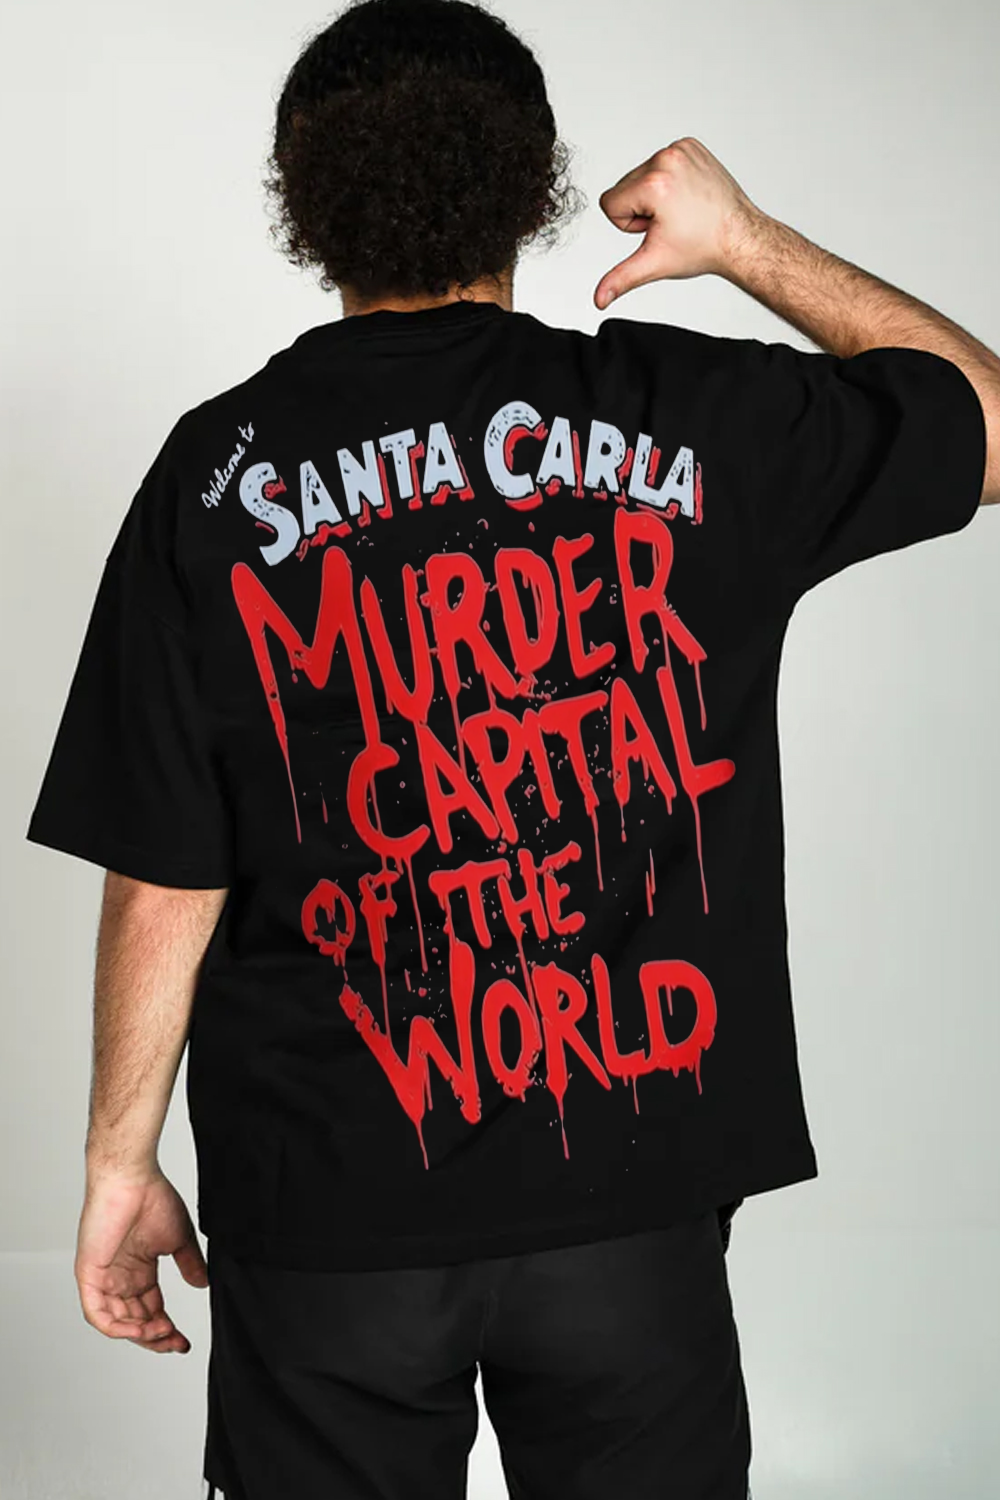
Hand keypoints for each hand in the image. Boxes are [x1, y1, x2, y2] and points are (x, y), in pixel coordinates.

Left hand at [75, 1164, 207, 1352]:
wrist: (132, 1178)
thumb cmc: (152, 1198)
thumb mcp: (179, 1239)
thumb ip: (189, 1264)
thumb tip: (202, 1285)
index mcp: (139, 1270)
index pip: (150, 1310)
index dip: (166, 1329)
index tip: (184, 1341)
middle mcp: (120, 1278)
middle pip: (135, 1321)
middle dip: (156, 1337)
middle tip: (175, 1343)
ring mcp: (103, 1278)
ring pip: (117, 1322)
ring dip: (140, 1334)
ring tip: (162, 1333)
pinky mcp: (89, 1275)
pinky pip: (97, 1313)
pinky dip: (117, 1327)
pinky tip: (138, 1329)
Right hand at [593, 137, 764, 307]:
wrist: (739, 236)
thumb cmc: (703, 247)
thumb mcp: (655, 263)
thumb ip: (621, 278)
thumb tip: (599, 299)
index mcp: (654, 184)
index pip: (609, 202)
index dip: (629, 224)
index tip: (656, 228)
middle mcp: (667, 159)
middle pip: (624, 186)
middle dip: (641, 209)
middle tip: (670, 222)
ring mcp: (680, 149)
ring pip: (641, 174)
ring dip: (654, 196)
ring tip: (680, 211)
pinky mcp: (690, 146)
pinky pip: (661, 163)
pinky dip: (670, 181)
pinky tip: (686, 197)